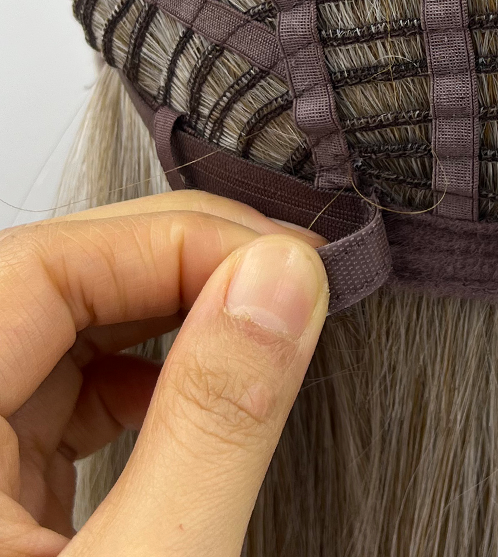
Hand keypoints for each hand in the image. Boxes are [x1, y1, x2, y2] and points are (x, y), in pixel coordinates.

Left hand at [0, 191, 329, 555]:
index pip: (41, 267)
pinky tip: (206, 393)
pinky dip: (144, 380)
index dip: (174, 242)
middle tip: (290, 279)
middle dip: (182, 269)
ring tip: (265, 321)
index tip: (285, 263)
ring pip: (60, 335)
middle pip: (51, 286)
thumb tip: (282, 279)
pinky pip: (61, 397)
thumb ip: (212, 422)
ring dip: (171, 318)